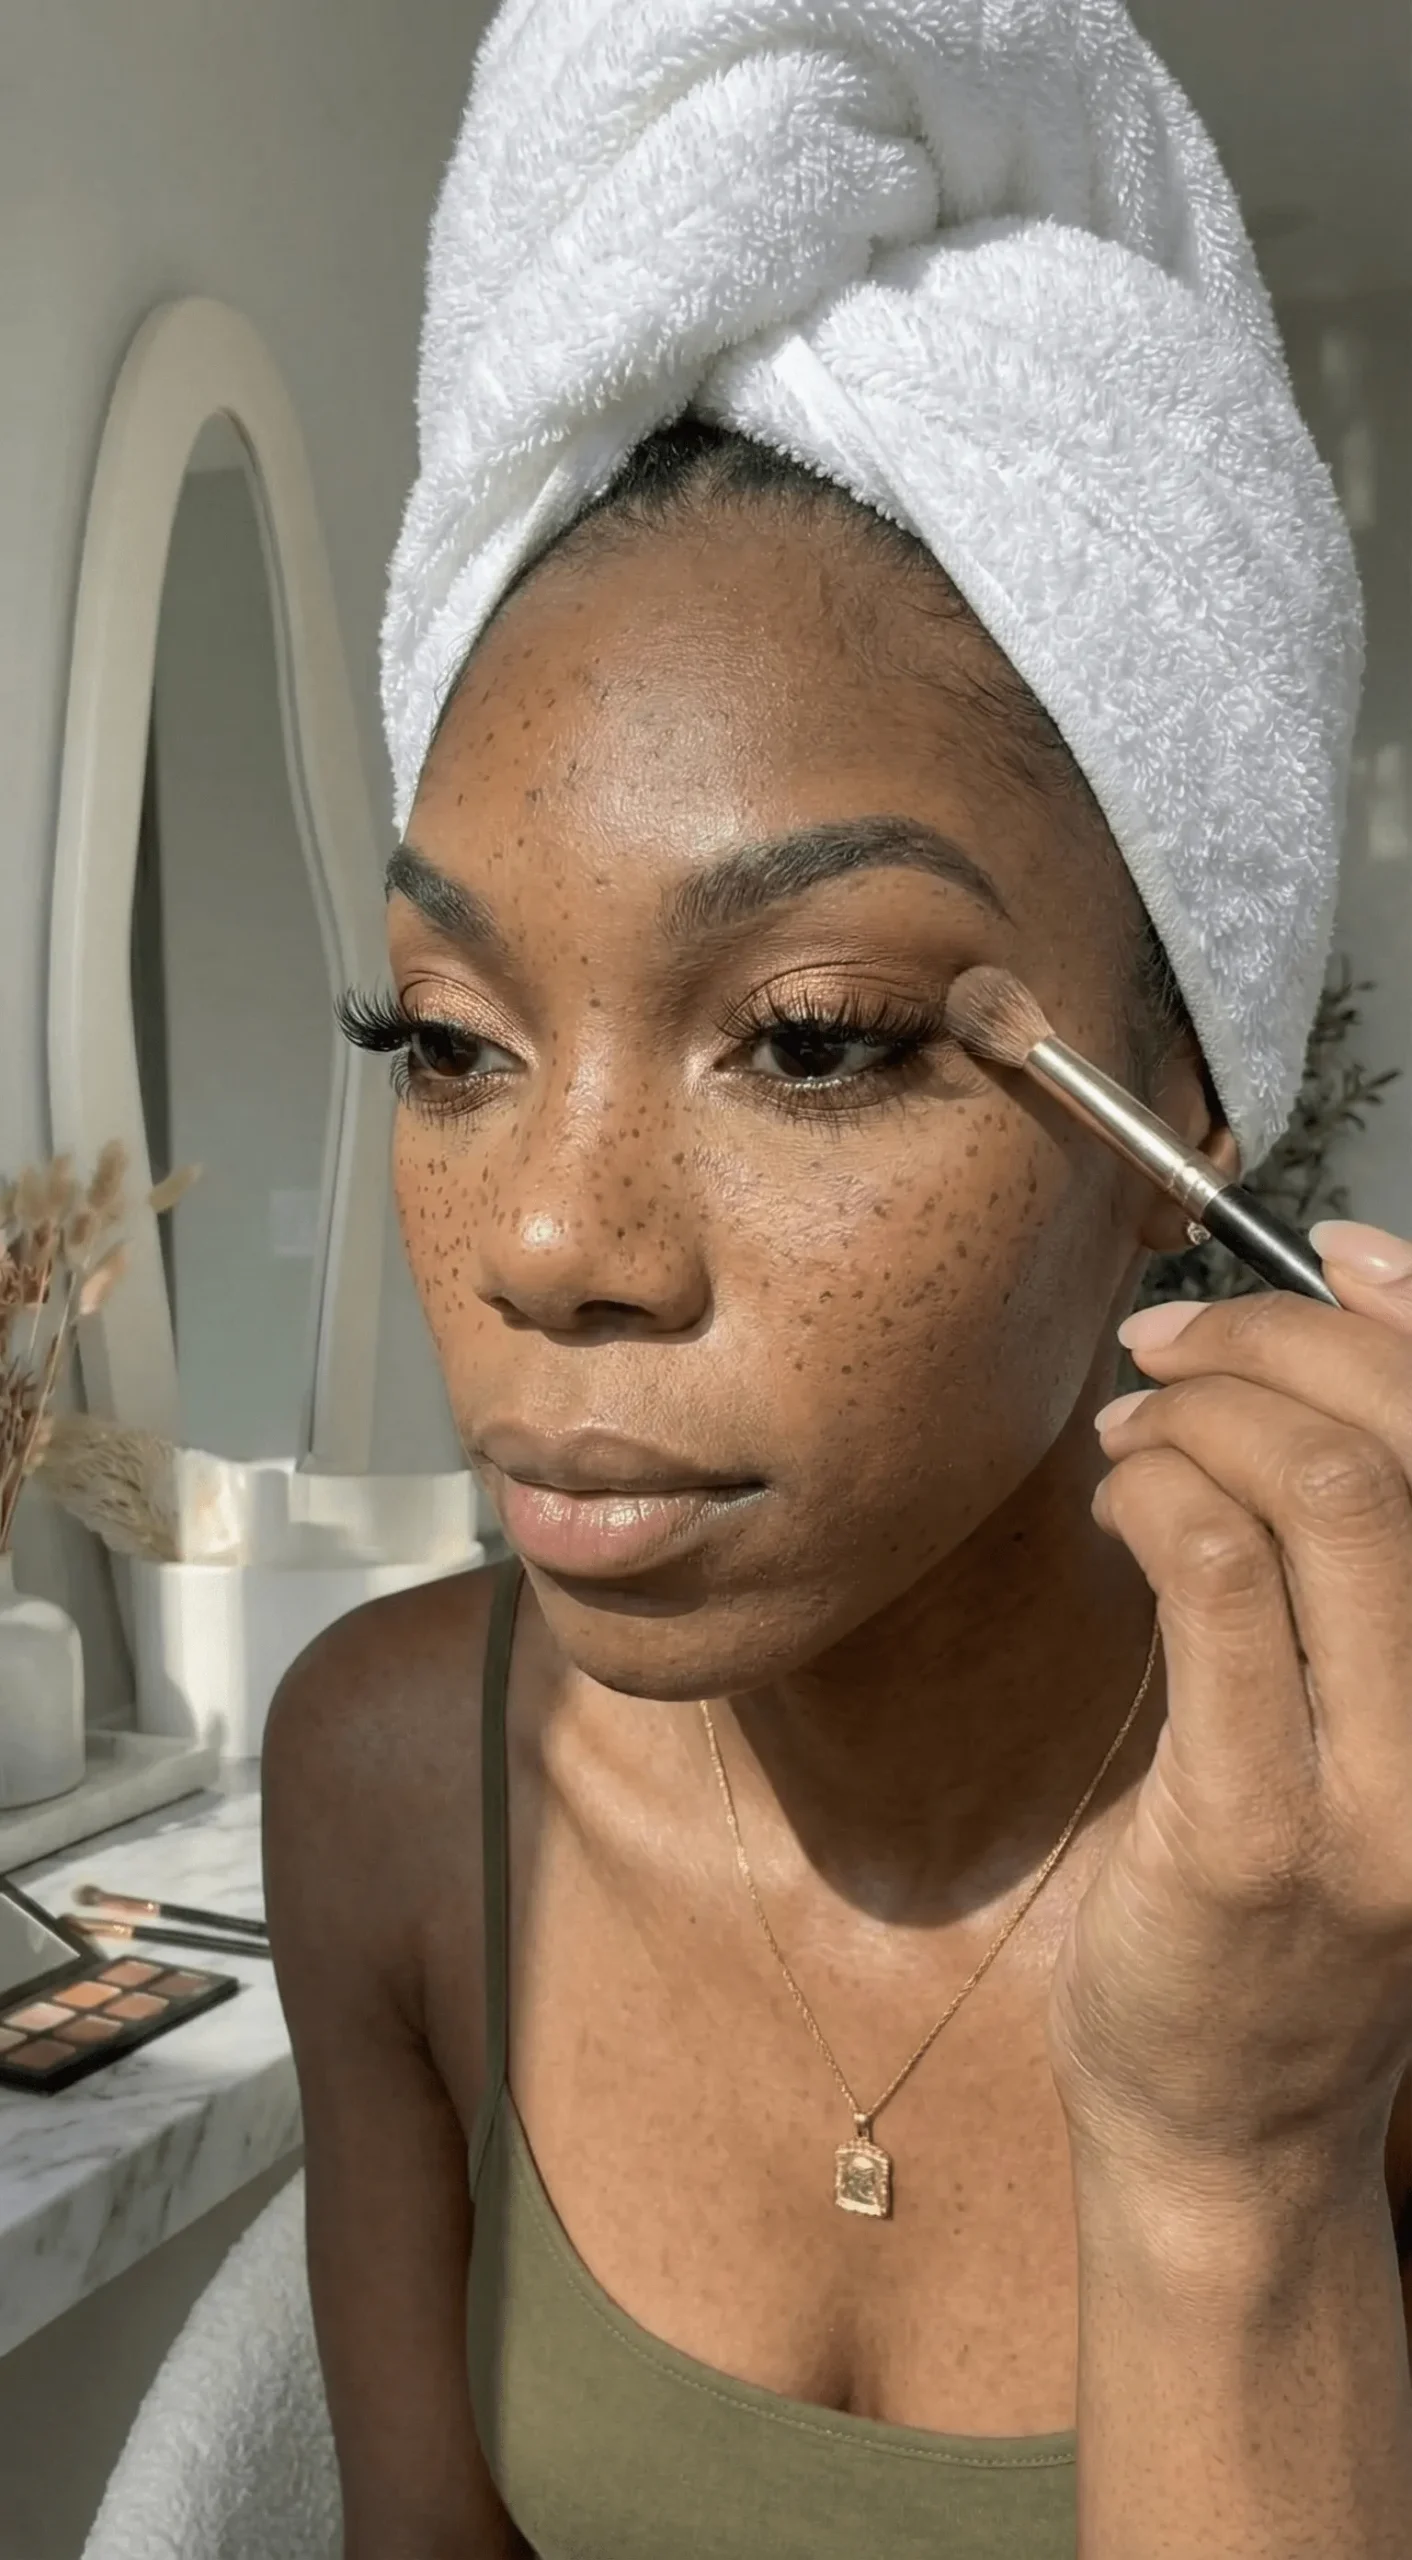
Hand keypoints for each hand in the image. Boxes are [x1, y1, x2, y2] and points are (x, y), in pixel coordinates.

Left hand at [1046, 1221, 1411, 2197]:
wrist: (1238, 2130)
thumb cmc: (1293, 1900)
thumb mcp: (1373, 1721)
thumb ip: (1364, 1558)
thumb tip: (1339, 1320)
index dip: (1410, 1314)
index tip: (1318, 1250)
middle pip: (1402, 1448)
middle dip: (1270, 1346)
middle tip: (1167, 1347)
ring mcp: (1392, 1791)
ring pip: (1323, 1498)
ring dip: (1200, 1420)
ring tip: (1133, 1432)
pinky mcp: (1264, 1833)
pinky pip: (1213, 1587)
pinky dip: (1153, 1496)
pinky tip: (1117, 1503)